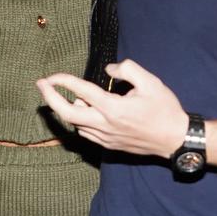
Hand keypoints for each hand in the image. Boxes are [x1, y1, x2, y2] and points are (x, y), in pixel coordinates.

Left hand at [36, 59, 187, 158]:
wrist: (175, 139)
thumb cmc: (165, 109)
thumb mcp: (151, 82)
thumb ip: (128, 69)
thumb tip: (109, 70)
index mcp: (113, 108)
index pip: (80, 91)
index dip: (63, 81)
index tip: (53, 75)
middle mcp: (104, 125)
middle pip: (66, 113)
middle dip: (50, 98)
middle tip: (41, 84)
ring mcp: (105, 138)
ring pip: (75, 125)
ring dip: (67, 109)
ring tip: (73, 96)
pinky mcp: (109, 146)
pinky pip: (86, 133)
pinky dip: (79, 121)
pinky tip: (85, 112)